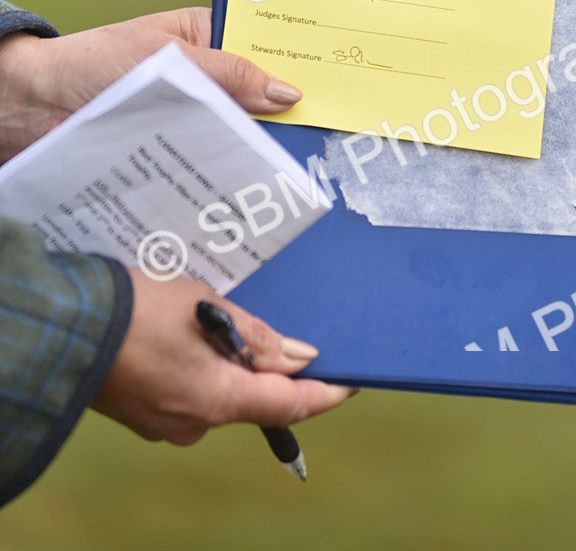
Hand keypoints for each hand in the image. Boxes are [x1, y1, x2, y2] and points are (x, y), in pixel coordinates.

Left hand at [0, 6, 301, 162]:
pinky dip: (229, 168)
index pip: (262, 45)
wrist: (32, 106)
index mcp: (205, 35)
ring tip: (301, 160)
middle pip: (256, 92)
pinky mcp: (176, 148)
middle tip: (331, 126)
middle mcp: (203, 75)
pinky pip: (211, 156)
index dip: (296, 60)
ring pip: (237, 128)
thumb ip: (229, 75)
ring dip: (260, 144)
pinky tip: (256, 181)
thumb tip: (286, 90)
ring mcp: (190, 113)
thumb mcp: (169, 58)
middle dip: (286, 109)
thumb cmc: (93, 63)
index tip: (334, 79)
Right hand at [92, 270, 356, 442]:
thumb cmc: (137, 312)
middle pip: (252, 395)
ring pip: (218, 388)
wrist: (64, 326)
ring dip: (229, 358)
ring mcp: (165, 421)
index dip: (326, 393)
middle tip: (281, 323)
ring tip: (224, 315)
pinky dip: (200, 363)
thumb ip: (256, 336)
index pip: (289, 406)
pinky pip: (188, 388)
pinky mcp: (143, 409)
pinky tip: (191, 330)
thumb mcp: (205, 309)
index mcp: (217, 402)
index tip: (354, 380)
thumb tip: (299, 358)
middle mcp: (194, 423)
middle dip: (269, 363)